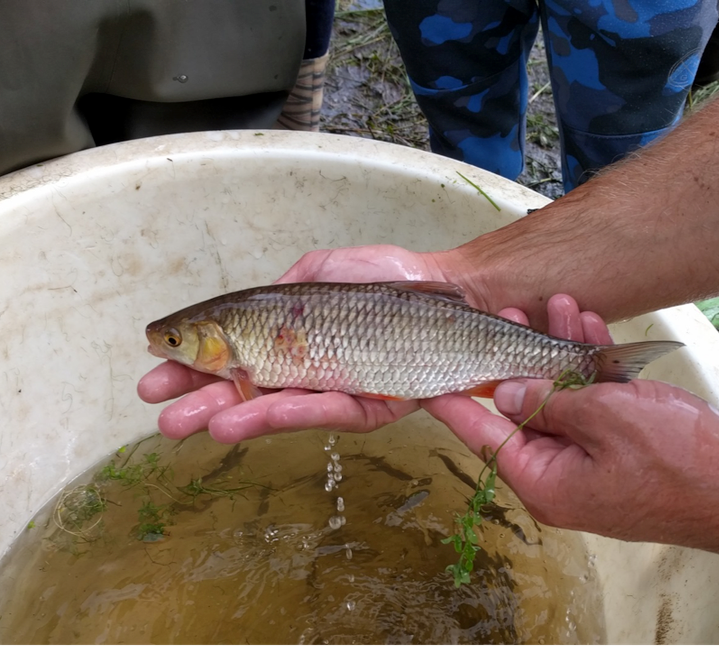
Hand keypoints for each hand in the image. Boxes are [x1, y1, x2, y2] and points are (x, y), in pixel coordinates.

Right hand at [138, 245, 452, 442]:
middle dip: (199, 398)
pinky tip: (238, 420)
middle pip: (247, 387)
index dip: (195, 358)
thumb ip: (285, 289)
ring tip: (183, 424)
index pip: (234, 350)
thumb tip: (253, 307)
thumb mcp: (322, 270)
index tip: (155, 360)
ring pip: (276, 407)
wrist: (449, 292)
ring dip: (227, 415)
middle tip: (157, 409)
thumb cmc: (388, 278)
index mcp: (293, 333)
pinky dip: (281, 414)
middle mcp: (309, 365)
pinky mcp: (369, 407)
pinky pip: (323, 412)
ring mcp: (336, 389)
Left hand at [423, 300, 718, 571]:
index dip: (451, 401)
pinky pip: (590, 400)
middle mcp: (557, 472)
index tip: (423, 378)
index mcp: (542, 480)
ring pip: (558, 395)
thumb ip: (547, 402)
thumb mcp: (604, 420)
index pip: (481, 435)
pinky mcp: (614, 442)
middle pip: (519, 408)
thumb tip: (503, 392)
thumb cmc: (677, 463)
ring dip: (558, 349)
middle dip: (516, 357)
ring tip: (557, 305)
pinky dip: (588, 364)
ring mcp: (586, 457)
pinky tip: (586, 325)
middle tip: (505, 315)